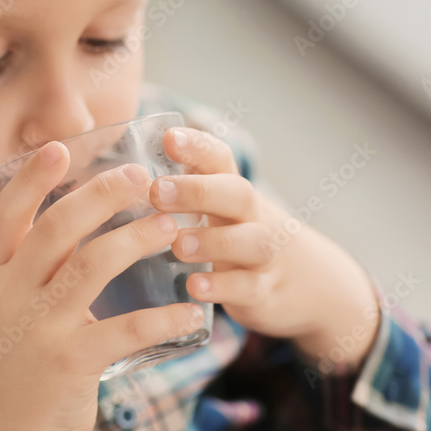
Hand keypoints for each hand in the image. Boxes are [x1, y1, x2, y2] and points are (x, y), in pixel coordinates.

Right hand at [0, 141, 203, 430]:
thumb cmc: (18, 364)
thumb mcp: (10, 310)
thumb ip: (35, 270)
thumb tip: (83, 221)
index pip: (6, 215)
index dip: (31, 179)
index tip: (60, 147)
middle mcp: (11, 295)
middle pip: (56, 228)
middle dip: (101, 194)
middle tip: (141, 175)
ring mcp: (38, 328)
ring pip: (92, 266)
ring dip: (138, 239)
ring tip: (173, 226)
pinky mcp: (69, 362)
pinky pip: (126, 330)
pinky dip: (164, 317)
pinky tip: (191, 310)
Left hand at [146, 127, 380, 368]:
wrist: (310, 286)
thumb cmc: (239, 238)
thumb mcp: (221, 210)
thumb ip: (184, 189)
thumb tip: (120, 173)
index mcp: (233, 191)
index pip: (220, 158)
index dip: (197, 146)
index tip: (169, 138)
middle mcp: (253, 216)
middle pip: (236, 193)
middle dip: (198, 190)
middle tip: (157, 191)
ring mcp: (263, 255)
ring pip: (249, 241)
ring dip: (212, 241)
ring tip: (177, 245)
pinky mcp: (264, 292)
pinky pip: (247, 288)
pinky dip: (222, 287)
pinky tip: (194, 288)